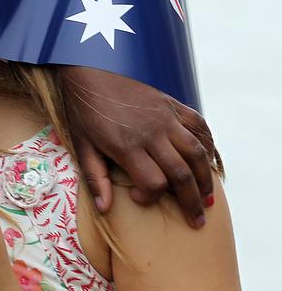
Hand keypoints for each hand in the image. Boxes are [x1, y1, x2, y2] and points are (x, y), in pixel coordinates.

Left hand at [59, 66, 215, 226]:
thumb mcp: (82, 145)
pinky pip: (199, 127)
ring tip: (209, 199)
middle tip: (197, 220)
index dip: (150, 197)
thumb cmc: (84, 110)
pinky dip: (208, 145)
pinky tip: (208, 162)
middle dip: (191, 201)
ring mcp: (166, 117)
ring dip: (206, 179)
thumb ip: (95, 177)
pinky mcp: (172, 105)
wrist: (91, 69)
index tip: (139, 198)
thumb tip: (105, 209)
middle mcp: (152, 133)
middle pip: (182, 173)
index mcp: (126, 145)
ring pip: (197, 153)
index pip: (154, 182)